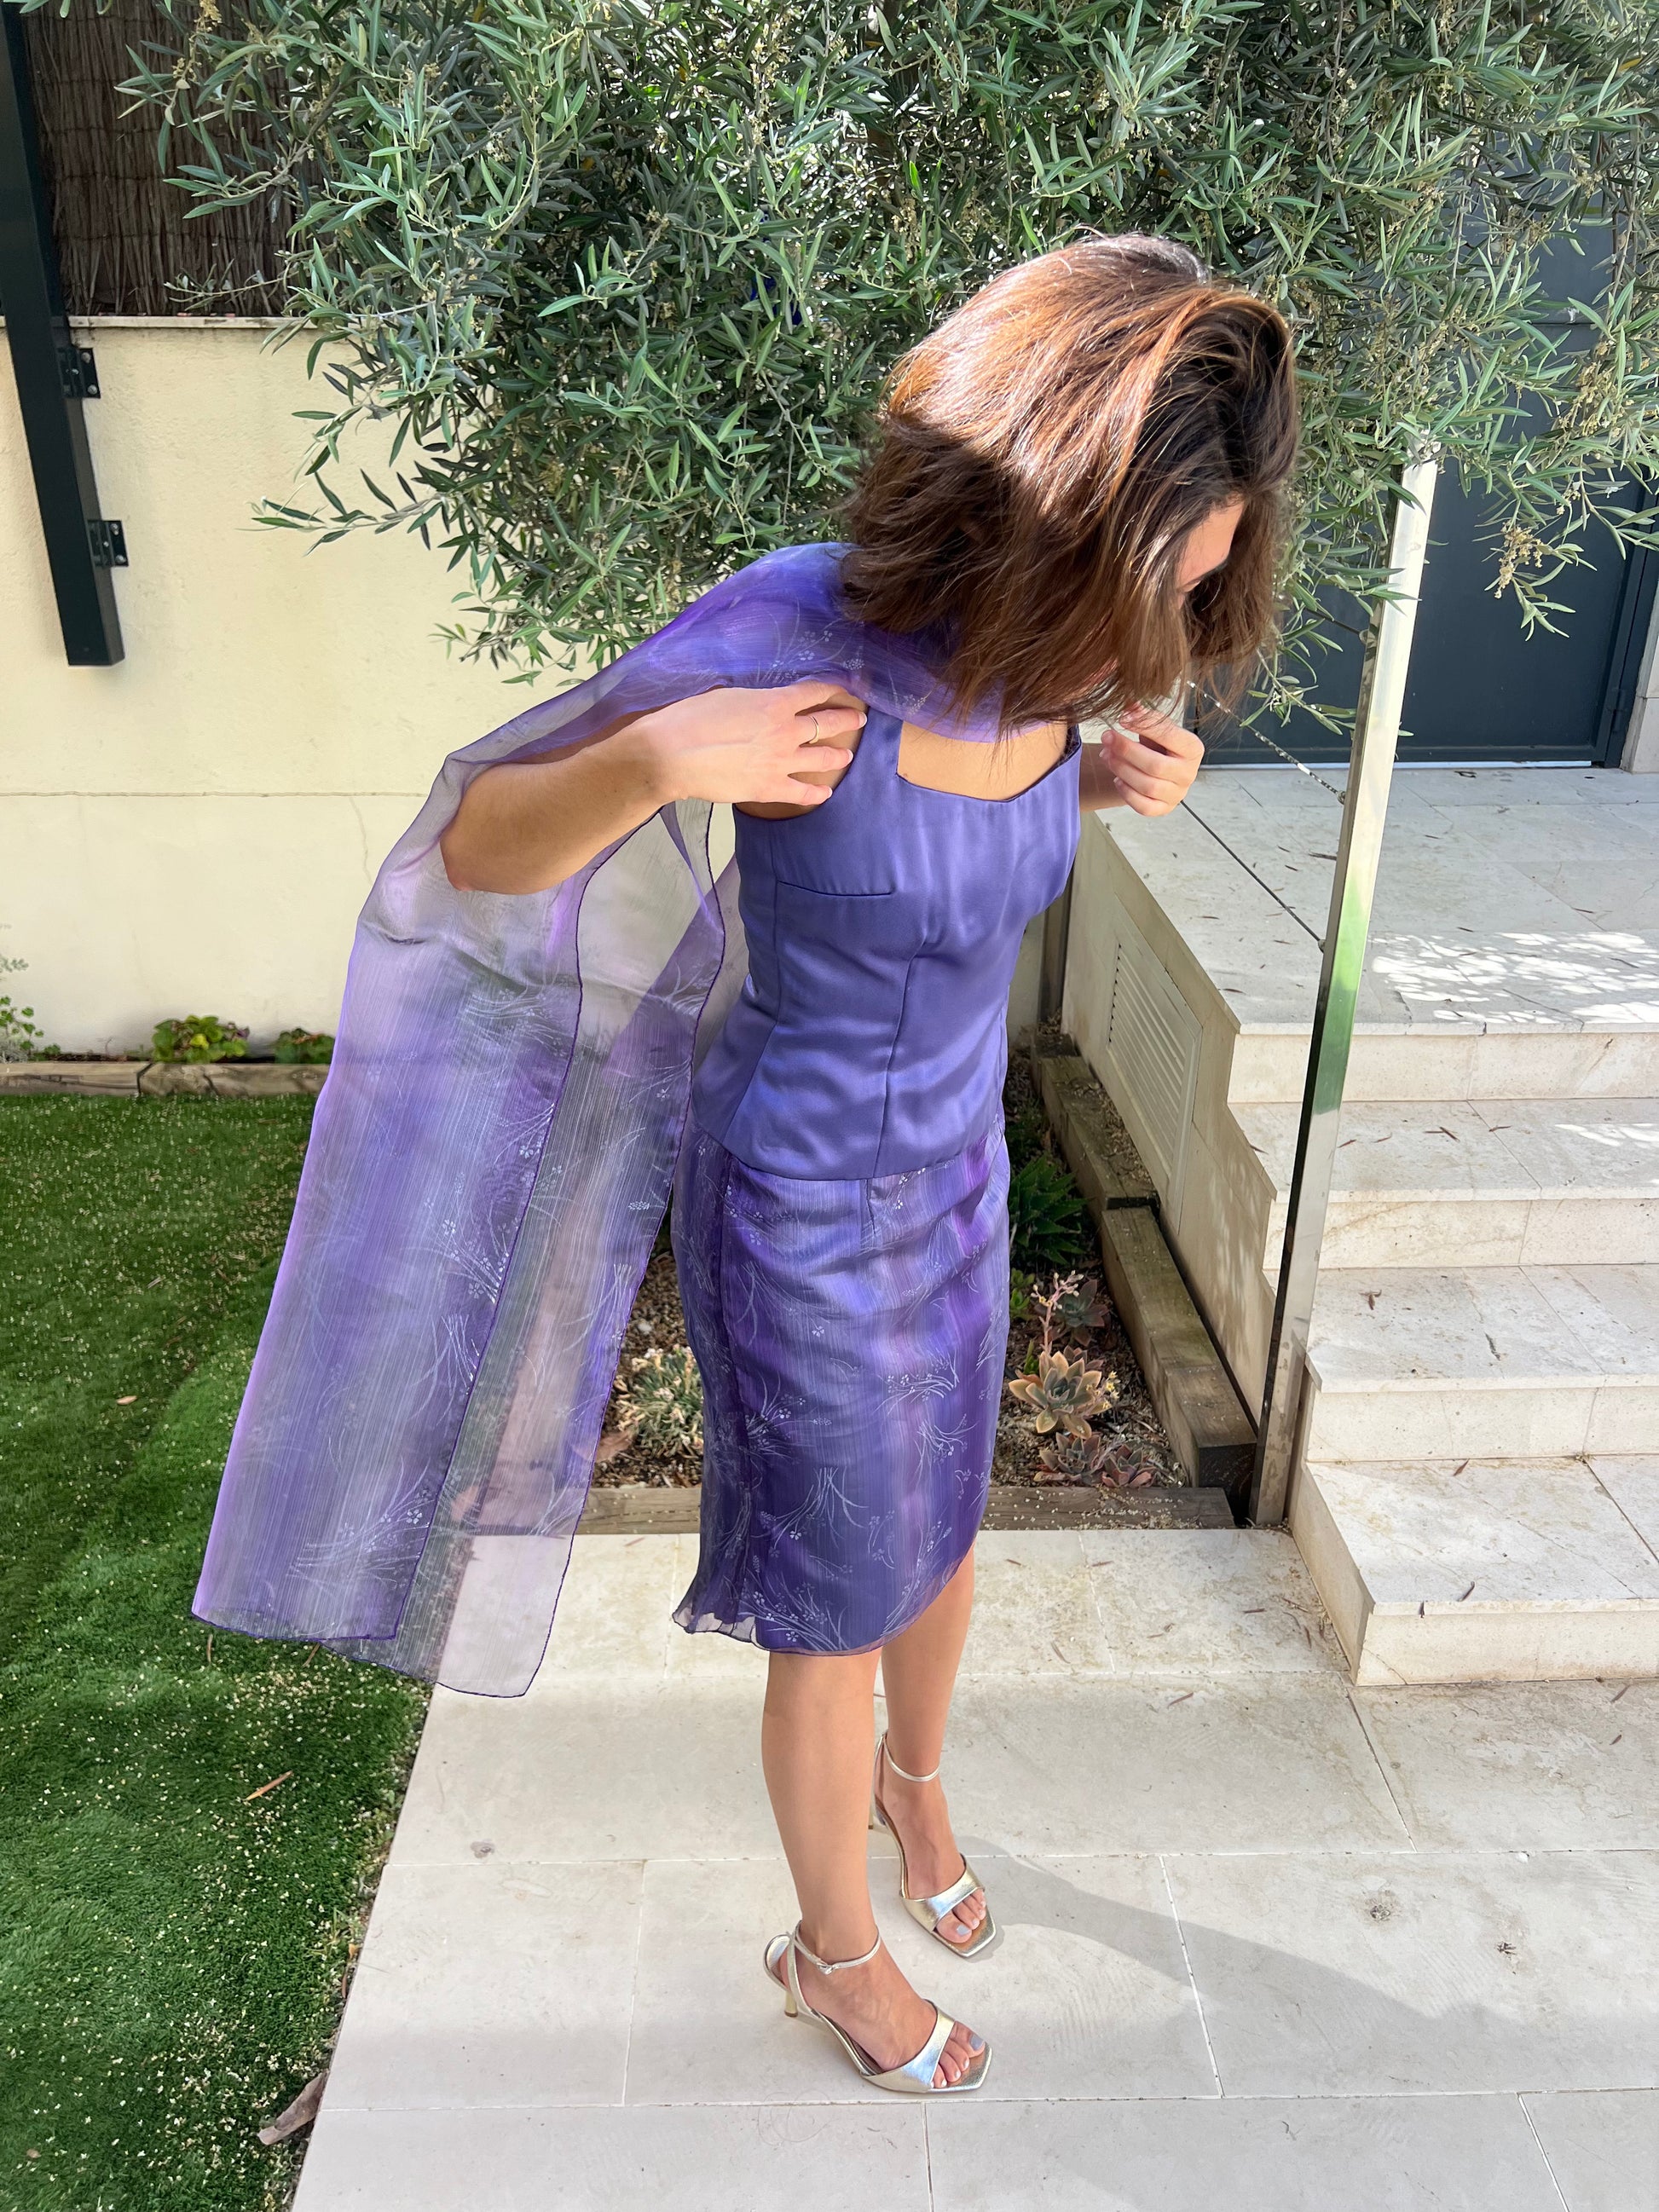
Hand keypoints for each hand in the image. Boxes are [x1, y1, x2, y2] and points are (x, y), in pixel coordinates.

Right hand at [629, 680, 865, 807]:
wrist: (673, 753)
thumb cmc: (690, 717)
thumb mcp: (723, 695)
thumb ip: (749, 700)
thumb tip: (755, 704)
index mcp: (774, 702)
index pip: (811, 691)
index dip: (829, 688)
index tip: (842, 686)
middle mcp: (786, 731)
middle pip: (825, 723)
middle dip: (845, 719)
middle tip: (858, 718)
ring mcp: (781, 761)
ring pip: (820, 758)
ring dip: (836, 755)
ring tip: (846, 755)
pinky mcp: (770, 788)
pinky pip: (801, 793)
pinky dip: (815, 794)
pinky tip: (825, 794)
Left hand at [1099, 703, 1203, 815]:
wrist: (1163, 773)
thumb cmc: (1160, 746)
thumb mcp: (1156, 728)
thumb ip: (1144, 716)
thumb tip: (1129, 706)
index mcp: (1193, 748)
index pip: (1169, 736)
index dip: (1143, 726)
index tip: (1121, 718)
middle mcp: (1189, 773)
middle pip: (1155, 765)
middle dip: (1126, 750)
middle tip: (1106, 737)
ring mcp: (1178, 794)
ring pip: (1147, 786)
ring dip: (1121, 769)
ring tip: (1105, 755)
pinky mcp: (1164, 809)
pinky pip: (1144, 806)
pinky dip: (1127, 793)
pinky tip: (1117, 779)